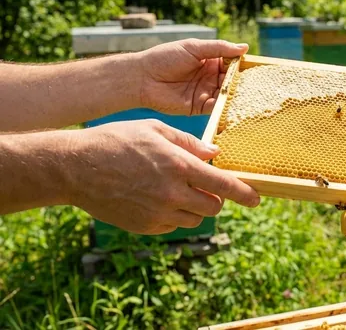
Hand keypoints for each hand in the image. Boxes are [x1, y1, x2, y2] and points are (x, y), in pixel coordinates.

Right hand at [66, 119, 260, 234]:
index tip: (257, 199)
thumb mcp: (155, 129)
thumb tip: (215, 154)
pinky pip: (173, 225)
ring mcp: (157, 213)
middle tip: (205, 185)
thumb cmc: (117, 140)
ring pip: (195, 219)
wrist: (76, 168)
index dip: (245, 194)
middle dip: (216, 198)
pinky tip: (158, 198)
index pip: (224, 185)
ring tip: (177, 189)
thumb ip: (189, 143)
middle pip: (214, 207)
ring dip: (195, 207)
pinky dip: (174, 215)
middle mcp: (172, 193)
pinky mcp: (144, 226)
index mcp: (179, 166)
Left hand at [138, 39, 248, 114]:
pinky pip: (217, 107)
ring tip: (249, 96)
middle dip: (244, 82)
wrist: (142, 78)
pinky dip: (226, 107)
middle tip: (259, 84)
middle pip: (233, 80)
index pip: (232, 63)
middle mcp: (211, 77)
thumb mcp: (194, 47)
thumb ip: (219, 48)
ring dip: (237, 95)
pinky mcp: (199, 107)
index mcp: (210, 60)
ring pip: (227, 94)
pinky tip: (233, 105)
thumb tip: (245, 48)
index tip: (258, 68)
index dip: (244, 65)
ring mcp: (206, 92)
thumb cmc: (165, 57)